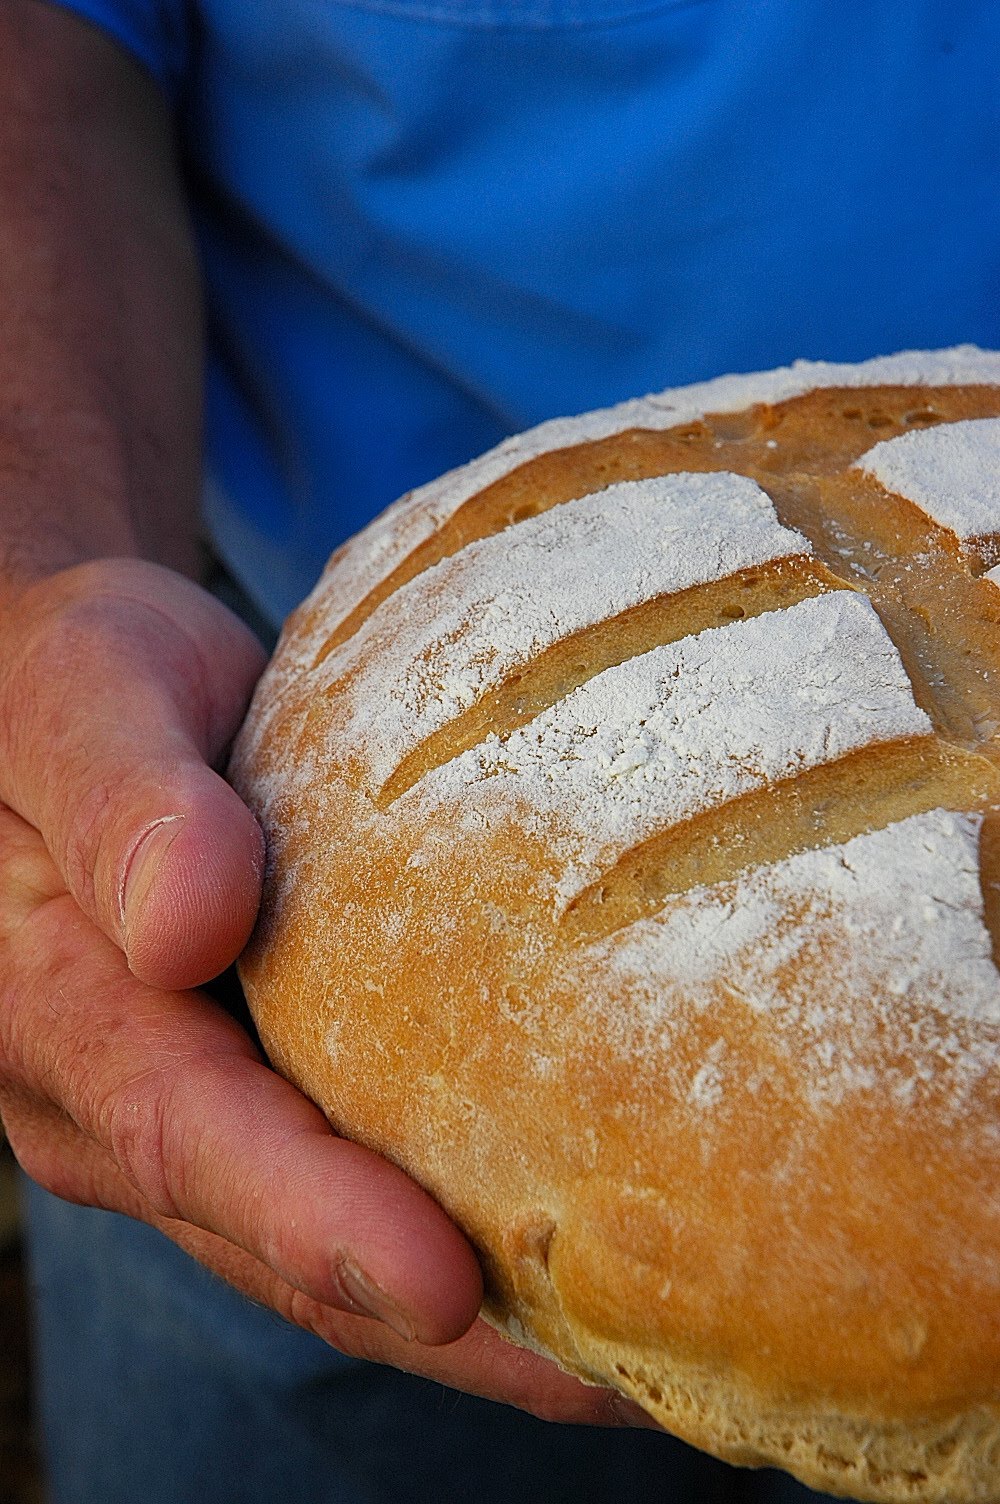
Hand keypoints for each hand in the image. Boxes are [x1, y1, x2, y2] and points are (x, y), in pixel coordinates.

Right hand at [0, 559, 650, 1423]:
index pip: (192, 1136)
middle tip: (616, 1375)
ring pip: (316, 1247)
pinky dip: (454, 1229)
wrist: (64, 694)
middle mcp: (117, 1098)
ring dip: (470, 1319)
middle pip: (277, 1241)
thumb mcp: (84, 699)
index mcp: (59, 1009)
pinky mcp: (252, 1085)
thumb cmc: (70, 679)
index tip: (449, 1286)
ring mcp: (187, 1108)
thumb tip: (189, 925)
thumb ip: (126, 806)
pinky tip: (567, 1256)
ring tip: (632, 1355)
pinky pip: (346, 1176)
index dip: (315, 1220)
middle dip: (443, 1325)